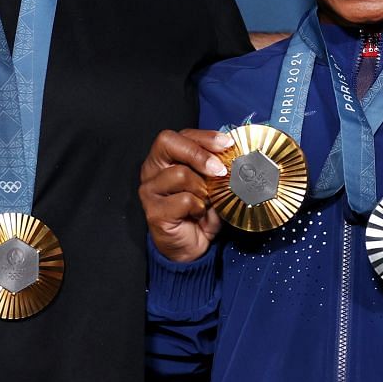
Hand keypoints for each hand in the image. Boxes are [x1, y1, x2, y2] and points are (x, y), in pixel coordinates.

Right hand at [139, 128, 230, 262]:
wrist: (192, 246)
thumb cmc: (200, 211)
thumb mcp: (211, 183)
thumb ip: (216, 166)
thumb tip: (233, 152)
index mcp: (165, 157)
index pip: (181, 135)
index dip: (205, 137)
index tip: (227, 144)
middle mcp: (152, 169)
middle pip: (168, 142)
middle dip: (199, 153)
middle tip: (219, 170)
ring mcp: (149, 190)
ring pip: (180, 174)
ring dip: (202, 189)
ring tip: (205, 201)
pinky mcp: (153, 210)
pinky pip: (184, 200)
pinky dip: (198, 208)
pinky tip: (197, 215)